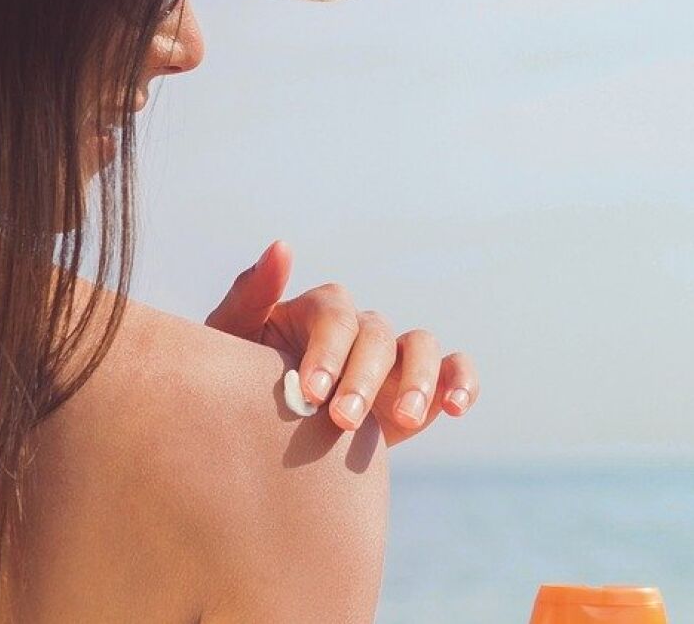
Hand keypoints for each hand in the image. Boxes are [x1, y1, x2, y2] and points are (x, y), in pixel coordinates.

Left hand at [204, 239, 478, 447]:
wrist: (262, 445)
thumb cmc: (237, 385)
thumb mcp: (231, 343)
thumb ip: (251, 296)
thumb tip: (282, 246)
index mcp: (318, 313)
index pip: (335, 315)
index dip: (328, 351)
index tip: (311, 393)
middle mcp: (360, 329)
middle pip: (377, 334)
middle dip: (364, 378)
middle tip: (344, 421)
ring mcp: (393, 357)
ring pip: (421, 346)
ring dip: (418, 379)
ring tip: (402, 418)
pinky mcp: (421, 388)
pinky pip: (453, 371)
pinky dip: (462, 381)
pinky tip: (456, 408)